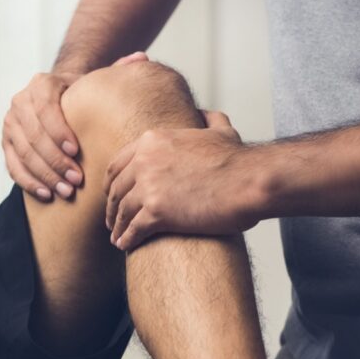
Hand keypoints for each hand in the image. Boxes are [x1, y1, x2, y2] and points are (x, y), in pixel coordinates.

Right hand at [3, 51, 149, 200]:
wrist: (59, 100)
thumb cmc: (82, 95)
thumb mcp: (97, 81)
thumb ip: (118, 70)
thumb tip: (142, 58)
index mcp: (41, 85)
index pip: (45, 108)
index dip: (58, 131)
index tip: (76, 151)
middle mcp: (20, 102)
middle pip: (33, 135)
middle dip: (54, 160)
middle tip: (76, 179)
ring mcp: (10, 125)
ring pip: (23, 154)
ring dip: (44, 175)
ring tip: (66, 191)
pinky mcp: (6, 144)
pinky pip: (13, 167)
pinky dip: (29, 183)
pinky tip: (48, 195)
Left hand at [105, 111, 266, 250]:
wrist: (248, 181)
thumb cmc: (238, 159)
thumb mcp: (221, 129)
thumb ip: (207, 119)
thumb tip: (202, 113)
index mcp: (153, 141)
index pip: (118, 164)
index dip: (112, 183)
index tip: (112, 195)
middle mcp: (144, 161)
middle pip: (116, 189)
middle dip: (111, 207)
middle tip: (111, 220)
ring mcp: (148, 187)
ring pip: (122, 211)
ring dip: (117, 226)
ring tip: (117, 237)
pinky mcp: (156, 212)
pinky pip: (133, 229)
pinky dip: (126, 239)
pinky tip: (125, 245)